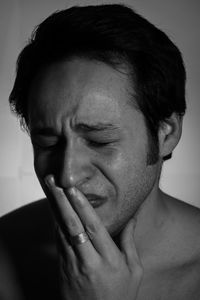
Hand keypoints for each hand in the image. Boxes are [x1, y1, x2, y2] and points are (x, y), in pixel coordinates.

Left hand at [45, 175, 142, 299]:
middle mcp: (89, 262)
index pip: (94, 228)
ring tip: (52, 192)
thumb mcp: (134, 271)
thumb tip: (133, 218)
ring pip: (62, 233)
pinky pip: (58, 244)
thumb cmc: (121, 296)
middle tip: (56, 183)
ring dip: (56, 211)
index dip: (83, 206)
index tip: (74, 189)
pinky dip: (56, 226)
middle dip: (63, 202)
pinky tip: (54, 212)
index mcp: (110, 260)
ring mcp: (73, 267)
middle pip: (73, 227)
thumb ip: (130, 243)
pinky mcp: (63, 272)